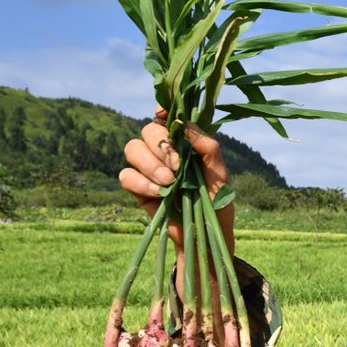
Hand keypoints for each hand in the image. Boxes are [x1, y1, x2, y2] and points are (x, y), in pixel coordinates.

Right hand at [118, 108, 233, 253]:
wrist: (205, 235)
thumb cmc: (217, 204)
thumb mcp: (220, 175)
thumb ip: (208, 148)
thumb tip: (185, 126)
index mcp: (184, 144)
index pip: (167, 118)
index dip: (162, 111)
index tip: (163, 114)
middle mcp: (164, 153)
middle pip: (147, 130)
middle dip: (161, 146)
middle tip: (178, 168)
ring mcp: (148, 169)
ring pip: (132, 149)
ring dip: (150, 164)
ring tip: (170, 182)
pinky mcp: (137, 188)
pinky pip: (125, 175)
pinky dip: (141, 182)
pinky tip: (159, 194)